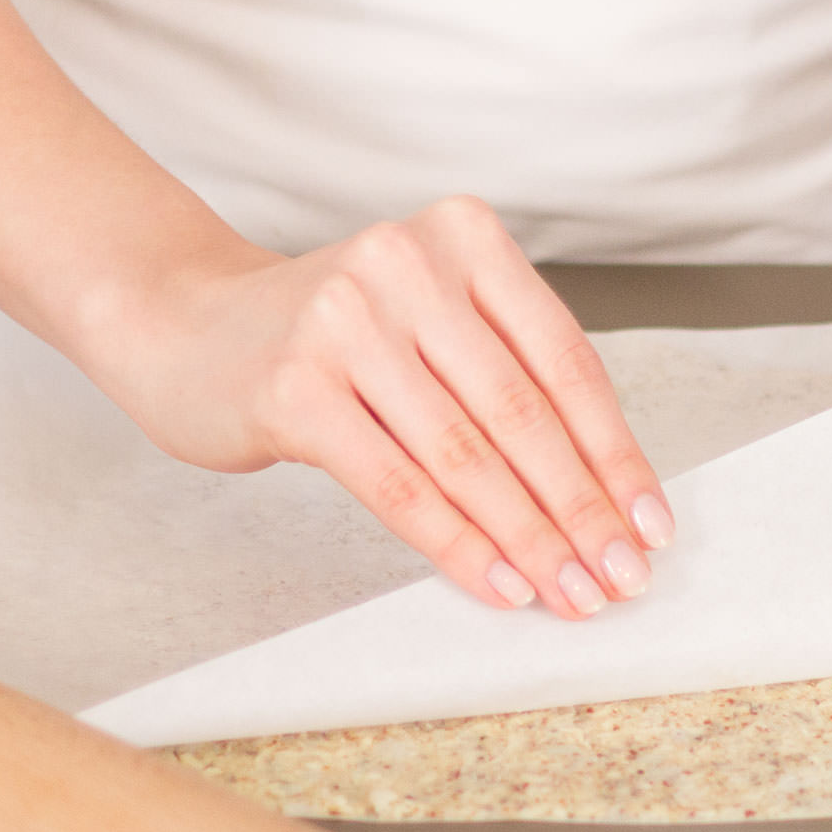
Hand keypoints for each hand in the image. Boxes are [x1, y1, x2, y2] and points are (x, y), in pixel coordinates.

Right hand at [92, 196, 672, 619]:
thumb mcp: (427, 319)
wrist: (180, 321)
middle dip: (582, 510)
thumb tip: (603, 491)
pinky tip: (497, 585)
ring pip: (467, 455)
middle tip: (621, 577)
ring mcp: (347, 322)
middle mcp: (409, 265)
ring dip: (529, 539)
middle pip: (523, 413)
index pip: (565, 360)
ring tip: (571, 593)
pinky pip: (399, 485)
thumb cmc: (327, 335)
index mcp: (464, 238)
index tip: (651, 524)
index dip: (615, 453)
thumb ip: (503, 372)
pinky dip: (458, 545)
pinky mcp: (295, 388)